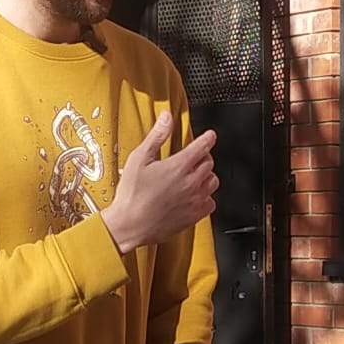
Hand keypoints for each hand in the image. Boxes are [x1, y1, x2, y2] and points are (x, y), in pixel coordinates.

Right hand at [101, 112, 217, 255]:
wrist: (130, 225)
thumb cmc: (132, 195)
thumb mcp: (139, 158)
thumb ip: (157, 136)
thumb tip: (166, 118)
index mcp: (179, 166)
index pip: (203, 146)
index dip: (208, 138)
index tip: (210, 136)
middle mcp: (192, 182)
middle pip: (209, 163)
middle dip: (204, 156)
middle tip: (195, 157)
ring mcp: (195, 200)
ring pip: (213, 182)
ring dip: (206, 176)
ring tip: (194, 175)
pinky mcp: (195, 216)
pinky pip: (211, 202)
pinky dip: (206, 196)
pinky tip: (194, 195)